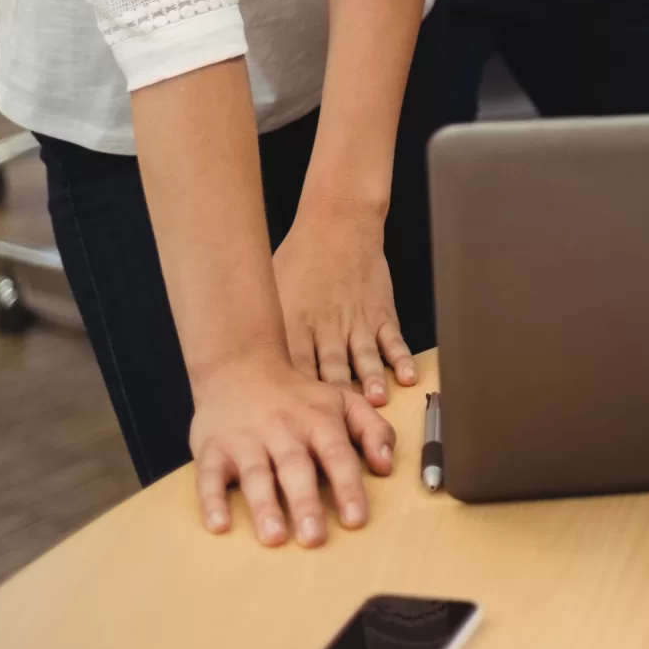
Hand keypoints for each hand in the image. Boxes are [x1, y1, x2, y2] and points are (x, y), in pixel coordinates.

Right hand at [189, 349, 394, 546]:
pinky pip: (209, 476)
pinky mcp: (213, 449)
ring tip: (274, 537)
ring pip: (255, 474)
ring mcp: (245, 440)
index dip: (348, 487)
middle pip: (295, 467)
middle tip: (314, 538)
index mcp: (317, 421)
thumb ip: (372, 429)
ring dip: (264, 506)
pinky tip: (219, 525)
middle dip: (305, 502)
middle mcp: (282, 430)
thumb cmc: (297, 395)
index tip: (356, 519)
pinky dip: (212, 501)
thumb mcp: (341, 401)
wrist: (240, 366)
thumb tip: (386, 465)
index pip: (337, 455)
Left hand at [272, 202, 415, 406]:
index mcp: (297, 324)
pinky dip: (400, 359)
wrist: (339, 222)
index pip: (294, 369)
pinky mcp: (381, 313)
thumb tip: (242, 364)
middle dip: (334, 400)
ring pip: (364, 356)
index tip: (294, 426)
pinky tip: (406, 378)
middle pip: (330, 369)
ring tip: (375, 402)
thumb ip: (265, 329)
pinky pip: (392, 339)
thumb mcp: (272, 290)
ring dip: (370, 379)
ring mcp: (357, 321)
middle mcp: (328, 327)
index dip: (294, 399)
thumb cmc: (300, 257)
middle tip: (338, 425)